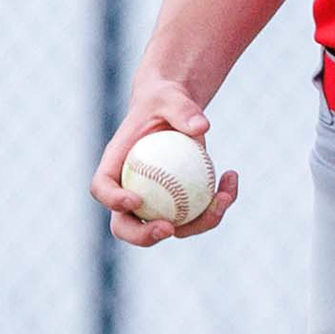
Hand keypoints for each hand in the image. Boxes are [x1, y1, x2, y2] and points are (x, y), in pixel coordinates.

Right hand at [91, 81, 237, 247]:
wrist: (177, 110)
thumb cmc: (165, 101)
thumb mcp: (171, 97)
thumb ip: (182, 109)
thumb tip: (201, 127)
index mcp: (115, 164)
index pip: (102, 188)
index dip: (113, 200)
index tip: (135, 200)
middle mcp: (129, 190)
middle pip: (124, 225)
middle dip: (142, 237)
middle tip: (168, 229)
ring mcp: (154, 202)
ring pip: (170, 229)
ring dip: (199, 222)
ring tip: (222, 198)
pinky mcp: (179, 204)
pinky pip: (198, 214)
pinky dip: (218, 203)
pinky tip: (232, 178)